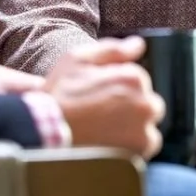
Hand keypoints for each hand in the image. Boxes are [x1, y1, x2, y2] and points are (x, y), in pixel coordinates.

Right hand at [43, 36, 165, 156]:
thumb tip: (138, 44)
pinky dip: (132, 145)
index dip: (117, 86)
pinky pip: (145, 146)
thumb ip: (113, 50)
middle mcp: (145, 103)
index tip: (99, 95)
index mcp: (133, 78)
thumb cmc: (60, 94)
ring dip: (134, 127)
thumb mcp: (78, 59)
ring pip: (147, 125)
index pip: (138, 79)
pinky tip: (109, 142)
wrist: (48, 131)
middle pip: (147, 103)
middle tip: (102, 113)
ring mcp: (144, 130)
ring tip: (105, 129)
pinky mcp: (139, 151)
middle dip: (131, 106)